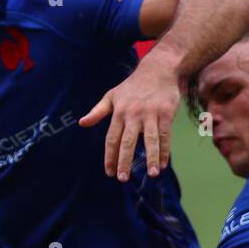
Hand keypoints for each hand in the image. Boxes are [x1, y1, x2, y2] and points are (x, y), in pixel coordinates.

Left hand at [79, 59, 181, 180]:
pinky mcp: (166, 114)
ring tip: (151, 174)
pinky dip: (165, 150)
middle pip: (128, 141)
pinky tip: (162, 164)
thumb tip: (82, 123)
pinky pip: (165, 135)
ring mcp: (151, 114)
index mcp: (119, 112)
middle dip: (125, 161)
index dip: (110, 156)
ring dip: (151, 157)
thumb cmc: (133, 85)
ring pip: (150, 139)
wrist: (159, 69)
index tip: (109, 172)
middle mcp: (133, 114)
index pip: (111, 138)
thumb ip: (97, 111)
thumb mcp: (112, 95)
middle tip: (123, 178)